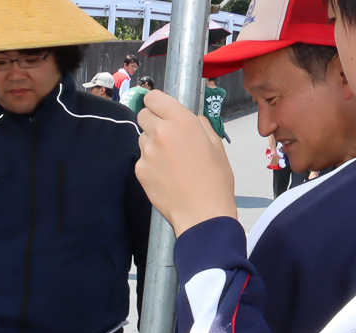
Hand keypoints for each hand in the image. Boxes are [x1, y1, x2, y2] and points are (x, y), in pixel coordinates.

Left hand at [135, 90, 237, 237]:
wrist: (202, 212)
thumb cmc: (215, 178)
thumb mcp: (215, 143)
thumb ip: (198, 123)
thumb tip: (187, 116)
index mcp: (181, 120)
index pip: (153, 97)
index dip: (156, 103)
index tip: (161, 109)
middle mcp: (160, 132)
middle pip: (143, 115)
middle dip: (153, 121)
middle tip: (167, 135)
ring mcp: (147, 152)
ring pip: (142, 138)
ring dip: (152, 143)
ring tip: (170, 159)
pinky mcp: (140, 170)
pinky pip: (142, 159)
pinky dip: (150, 163)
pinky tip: (165, 174)